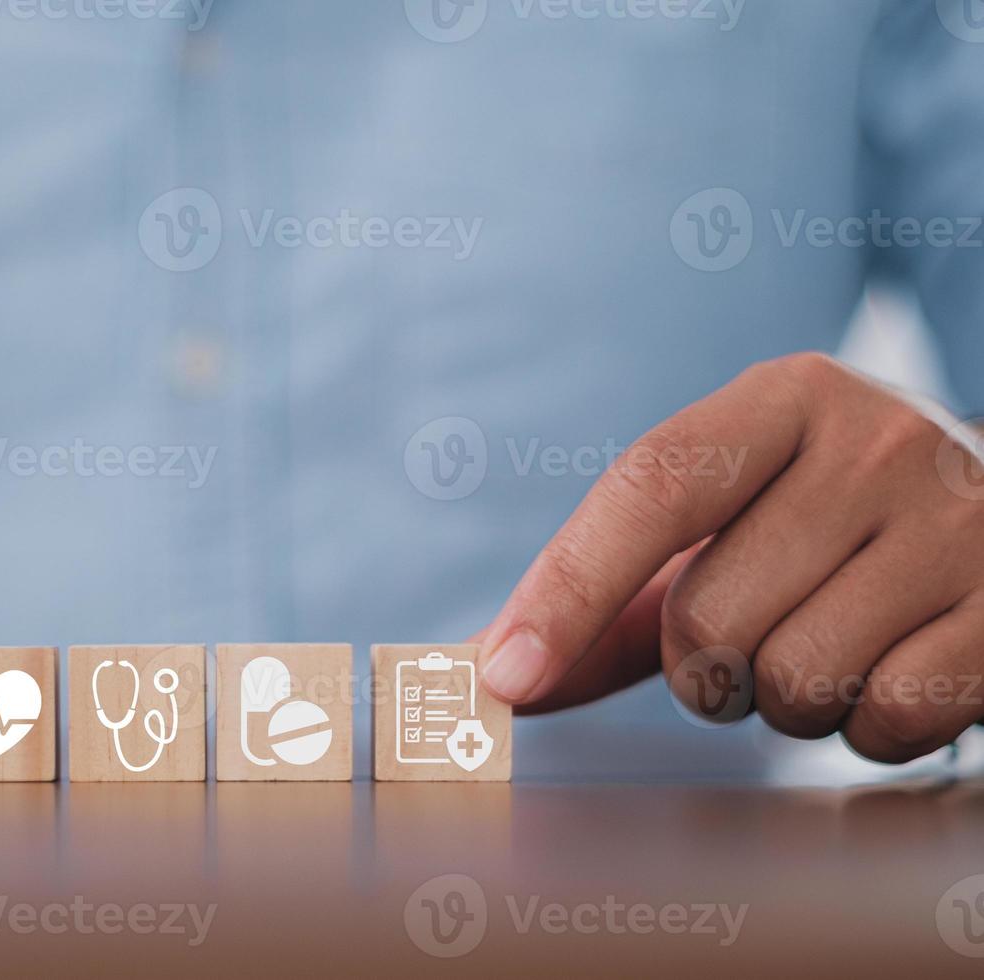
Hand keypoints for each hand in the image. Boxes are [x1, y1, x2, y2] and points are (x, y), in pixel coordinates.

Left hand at [476, 353, 983, 763]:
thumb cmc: (825, 532)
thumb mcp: (726, 526)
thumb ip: (609, 598)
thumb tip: (501, 673)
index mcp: (785, 400)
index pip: (652, 487)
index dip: (566, 589)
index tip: (506, 673)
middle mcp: (879, 441)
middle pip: (707, 615)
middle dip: (700, 668)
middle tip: (748, 641)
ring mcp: (960, 522)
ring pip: (794, 680)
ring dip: (782, 702)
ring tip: (827, 648)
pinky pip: (888, 718)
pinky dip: (869, 728)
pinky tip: (892, 671)